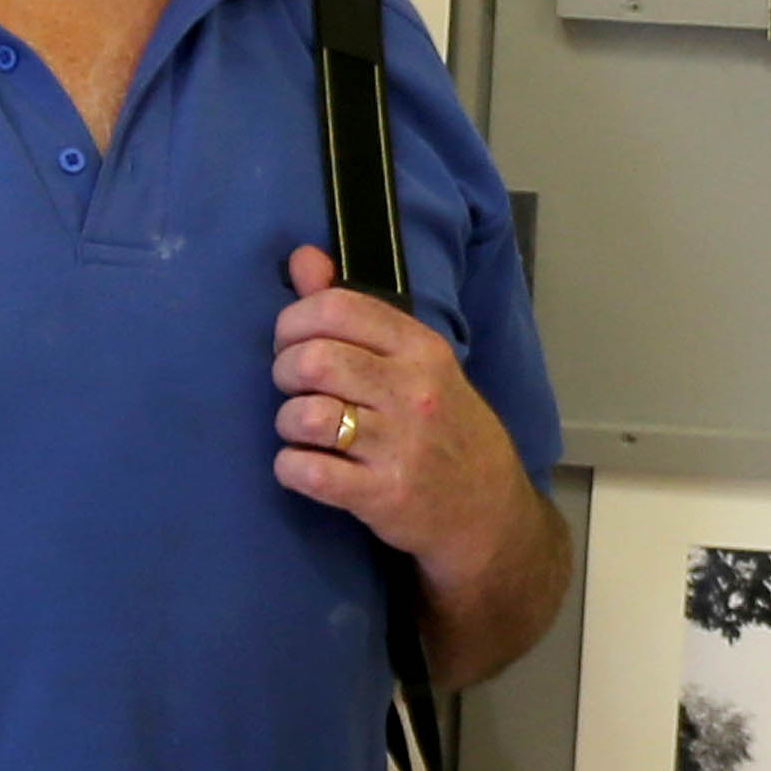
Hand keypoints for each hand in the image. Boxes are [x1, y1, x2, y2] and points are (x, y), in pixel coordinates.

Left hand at [273, 244, 533, 577]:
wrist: (487, 511)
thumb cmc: (443, 427)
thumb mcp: (415, 362)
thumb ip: (354, 310)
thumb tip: (301, 258)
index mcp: (421, 348)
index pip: (336, 308)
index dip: (294, 321)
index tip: (294, 343)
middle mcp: (412, 392)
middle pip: (313, 361)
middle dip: (284, 371)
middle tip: (295, 388)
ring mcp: (398, 446)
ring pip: (304, 416)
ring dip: (287, 422)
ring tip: (303, 430)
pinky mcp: (381, 495)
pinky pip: (307, 472)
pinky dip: (290, 468)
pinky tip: (304, 466)